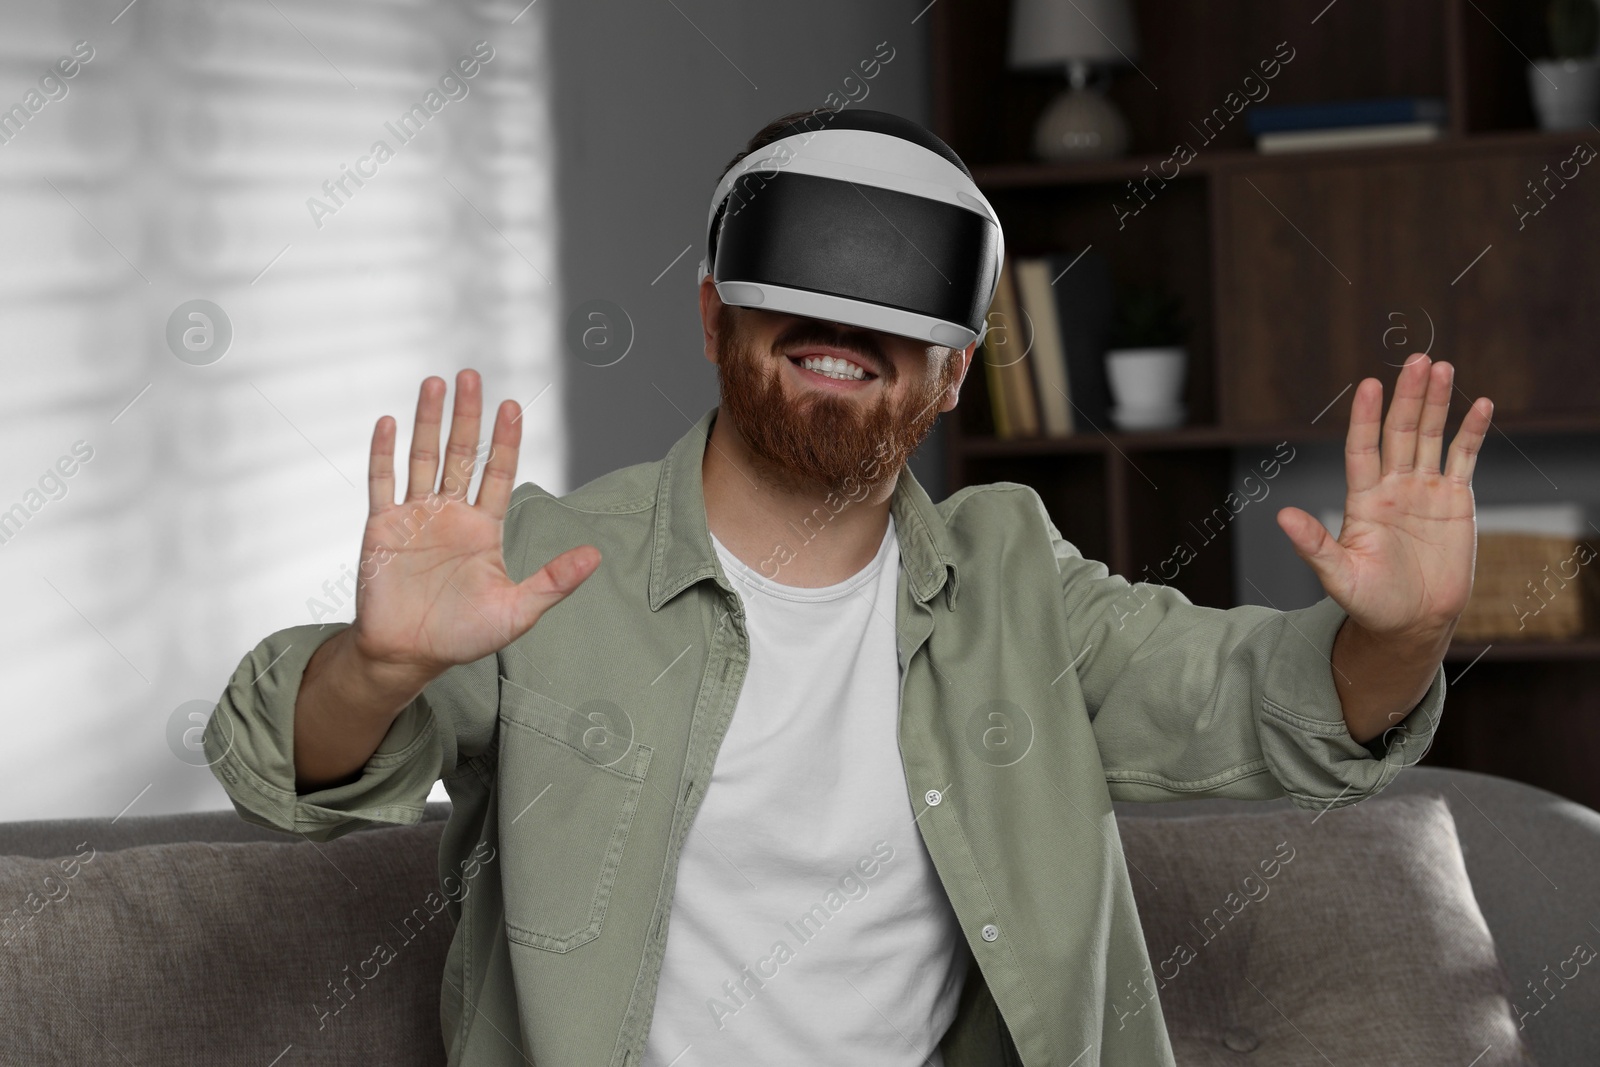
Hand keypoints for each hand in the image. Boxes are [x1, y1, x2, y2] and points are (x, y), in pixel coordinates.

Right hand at [349, 369, 600, 674]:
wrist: (407, 654)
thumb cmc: (462, 635)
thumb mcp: (518, 612)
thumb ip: (553, 582)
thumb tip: (595, 556)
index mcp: (484, 528)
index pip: (498, 472)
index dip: (504, 440)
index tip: (512, 405)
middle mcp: (451, 514)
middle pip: (460, 454)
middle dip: (466, 416)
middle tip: (470, 376)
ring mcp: (415, 516)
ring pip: (422, 457)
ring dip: (427, 421)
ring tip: (435, 384)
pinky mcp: (382, 527)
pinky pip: (383, 482)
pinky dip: (384, 452)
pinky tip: (390, 422)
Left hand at [1275, 354, 1491, 644]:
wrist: (1412, 622)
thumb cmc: (1370, 602)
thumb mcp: (1339, 576)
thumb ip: (1314, 545)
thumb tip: (1282, 516)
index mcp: (1363, 500)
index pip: (1363, 449)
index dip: (1365, 419)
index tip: (1369, 386)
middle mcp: (1393, 487)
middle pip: (1400, 432)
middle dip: (1408, 397)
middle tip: (1417, 360)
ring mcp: (1425, 490)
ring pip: (1431, 436)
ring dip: (1436, 403)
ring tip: (1441, 367)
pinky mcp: (1455, 501)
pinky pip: (1464, 459)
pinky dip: (1472, 432)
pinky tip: (1481, 404)